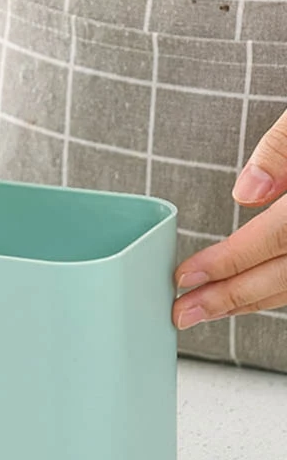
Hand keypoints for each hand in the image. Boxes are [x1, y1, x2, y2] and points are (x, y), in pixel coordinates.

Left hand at [173, 108, 286, 328]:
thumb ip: (282, 148)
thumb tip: (246, 194)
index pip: (276, 238)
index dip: (228, 261)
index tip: (186, 276)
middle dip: (231, 298)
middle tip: (183, 312)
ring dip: (254, 302)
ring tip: (210, 309)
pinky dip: (281, 291)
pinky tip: (252, 296)